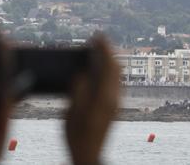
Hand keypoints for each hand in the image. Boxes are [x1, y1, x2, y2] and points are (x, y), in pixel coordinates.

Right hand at [65, 36, 119, 164]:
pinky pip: (115, 82)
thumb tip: (81, 74)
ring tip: (97, 52)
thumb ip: (78, 91)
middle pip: (116, 68)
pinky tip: (98, 71)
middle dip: (108, 51)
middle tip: (97, 41)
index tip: (97, 36)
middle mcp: (114, 98)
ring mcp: (115, 103)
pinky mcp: (114, 108)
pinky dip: (108, 71)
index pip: (108, 65)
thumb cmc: (77, 136)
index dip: (104, 48)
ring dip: (109, 61)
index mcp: (104, 97)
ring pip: (118, 75)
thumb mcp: (71, 112)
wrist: (89, 155)